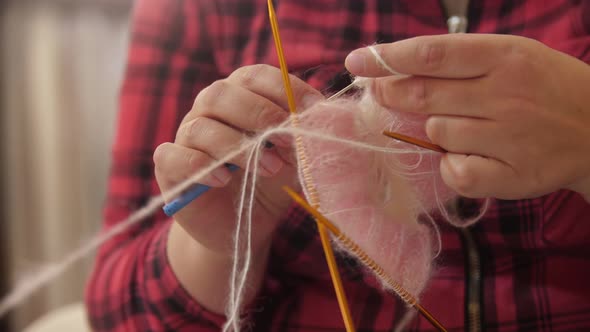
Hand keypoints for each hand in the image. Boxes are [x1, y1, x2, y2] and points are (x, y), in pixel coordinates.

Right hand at [154, 64, 322, 253]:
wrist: (243, 225)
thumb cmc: (270, 183)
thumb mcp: (294, 158)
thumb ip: (302, 138)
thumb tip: (319, 120)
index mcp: (240, 97)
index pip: (254, 76)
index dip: (284, 88)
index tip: (313, 109)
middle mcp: (208, 110)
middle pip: (220, 94)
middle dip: (259, 114)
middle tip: (289, 139)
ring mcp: (186, 137)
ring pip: (200, 127)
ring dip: (238, 146)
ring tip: (270, 169)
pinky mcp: (170, 168)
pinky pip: (173, 156)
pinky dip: (200, 166)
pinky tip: (223, 180)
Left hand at [345, 34, 589, 200]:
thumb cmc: (544, 87)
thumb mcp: (510, 56)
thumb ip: (458, 61)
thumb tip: (393, 70)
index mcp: (505, 57)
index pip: (432, 55)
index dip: (387, 58)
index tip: (356, 61)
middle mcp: (506, 95)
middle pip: (424, 96)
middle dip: (392, 94)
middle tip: (381, 93)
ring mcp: (510, 138)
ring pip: (436, 134)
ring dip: (433, 131)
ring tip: (462, 126)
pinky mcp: (512, 176)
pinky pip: (456, 173)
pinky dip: (451, 166)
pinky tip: (468, 157)